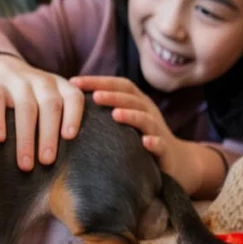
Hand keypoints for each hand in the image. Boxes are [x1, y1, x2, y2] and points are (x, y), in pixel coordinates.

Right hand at [0, 54, 84, 171]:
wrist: (4, 67)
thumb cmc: (35, 96)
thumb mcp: (52, 98)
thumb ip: (62, 119)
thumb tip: (72, 159)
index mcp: (61, 86)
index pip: (73, 97)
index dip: (73, 116)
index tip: (69, 137)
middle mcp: (42, 81)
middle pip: (49, 105)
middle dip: (48, 135)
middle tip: (47, 161)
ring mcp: (19, 81)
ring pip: (25, 107)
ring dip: (26, 137)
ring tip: (25, 163)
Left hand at [70, 75, 202, 193]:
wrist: (178, 163)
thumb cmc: (140, 139)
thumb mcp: (123, 122)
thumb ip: (104, 111)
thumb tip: (65, 105)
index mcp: (136, 102)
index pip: (118, 85)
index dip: (98, 80)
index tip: (73, 81)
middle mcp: (148, 111)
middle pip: (131, 99)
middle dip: (112, 95)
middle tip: (94, 96)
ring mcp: (158, 131)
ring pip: (146, 119)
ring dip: (131, 115)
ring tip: (115, 115)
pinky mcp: (166, 152)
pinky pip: (161, 145)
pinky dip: (154, 142)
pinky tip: (145, 142)